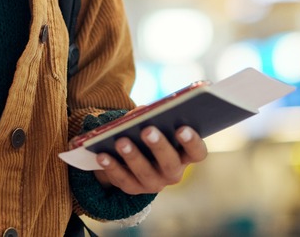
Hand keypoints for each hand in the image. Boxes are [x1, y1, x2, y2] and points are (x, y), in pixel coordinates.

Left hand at [92, 126, 207, 194]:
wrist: (134, 159)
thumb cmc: (150, 134)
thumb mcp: (155, 125)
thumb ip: (153, 117)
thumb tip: (143, 111)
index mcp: (185, 155)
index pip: (197, 153)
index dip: (192, 142)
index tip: (182, 128)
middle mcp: (173, 173)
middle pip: (170, 164)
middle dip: (158, 147)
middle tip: (147, 131)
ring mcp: (153, 183)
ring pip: (145, 174)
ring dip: (133, 157)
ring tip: (121, 141)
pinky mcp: (133, 189)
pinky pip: (122, 180)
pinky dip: (112, 166)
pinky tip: (102, 154)